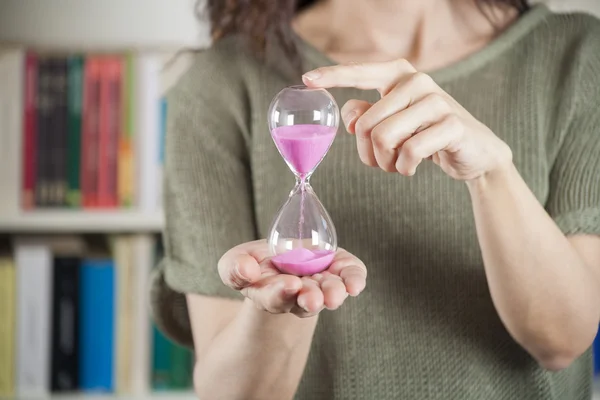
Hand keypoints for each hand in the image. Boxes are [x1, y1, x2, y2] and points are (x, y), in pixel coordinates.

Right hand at [218, 240, 366, 316]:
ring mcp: (322, 284)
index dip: (281, 293)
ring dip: (333, 293)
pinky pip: (351, 276)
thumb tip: (247, 270)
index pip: (274, 299)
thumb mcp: (235, 262)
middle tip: (313, 299)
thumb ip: (234, 268)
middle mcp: (299, 295)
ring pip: (330, 293)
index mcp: (270, 295)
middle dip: (309, 299)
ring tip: (334, 295)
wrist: (281, 254)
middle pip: (305, 303)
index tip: (289, 284)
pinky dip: (355, 278)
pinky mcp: (340, 269)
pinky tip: (355, 284)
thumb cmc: (254, 263)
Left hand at [302, 59, 512, 180]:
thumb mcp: (392, 124)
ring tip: (397, 165)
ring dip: (385, 163)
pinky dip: (405, 168)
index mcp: (399, 75)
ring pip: (384, 139)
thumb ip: (366, 116)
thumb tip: (350, 119)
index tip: (307, 80)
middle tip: (382, 162)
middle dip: (368, 153)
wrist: (473, 152)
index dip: (332, 76)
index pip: (360, 72)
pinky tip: (412, 167)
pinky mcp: (452, 124)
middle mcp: (417, 81)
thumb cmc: (425, 135)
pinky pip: (409, 152)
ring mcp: (436, 101)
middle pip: (366, 125)